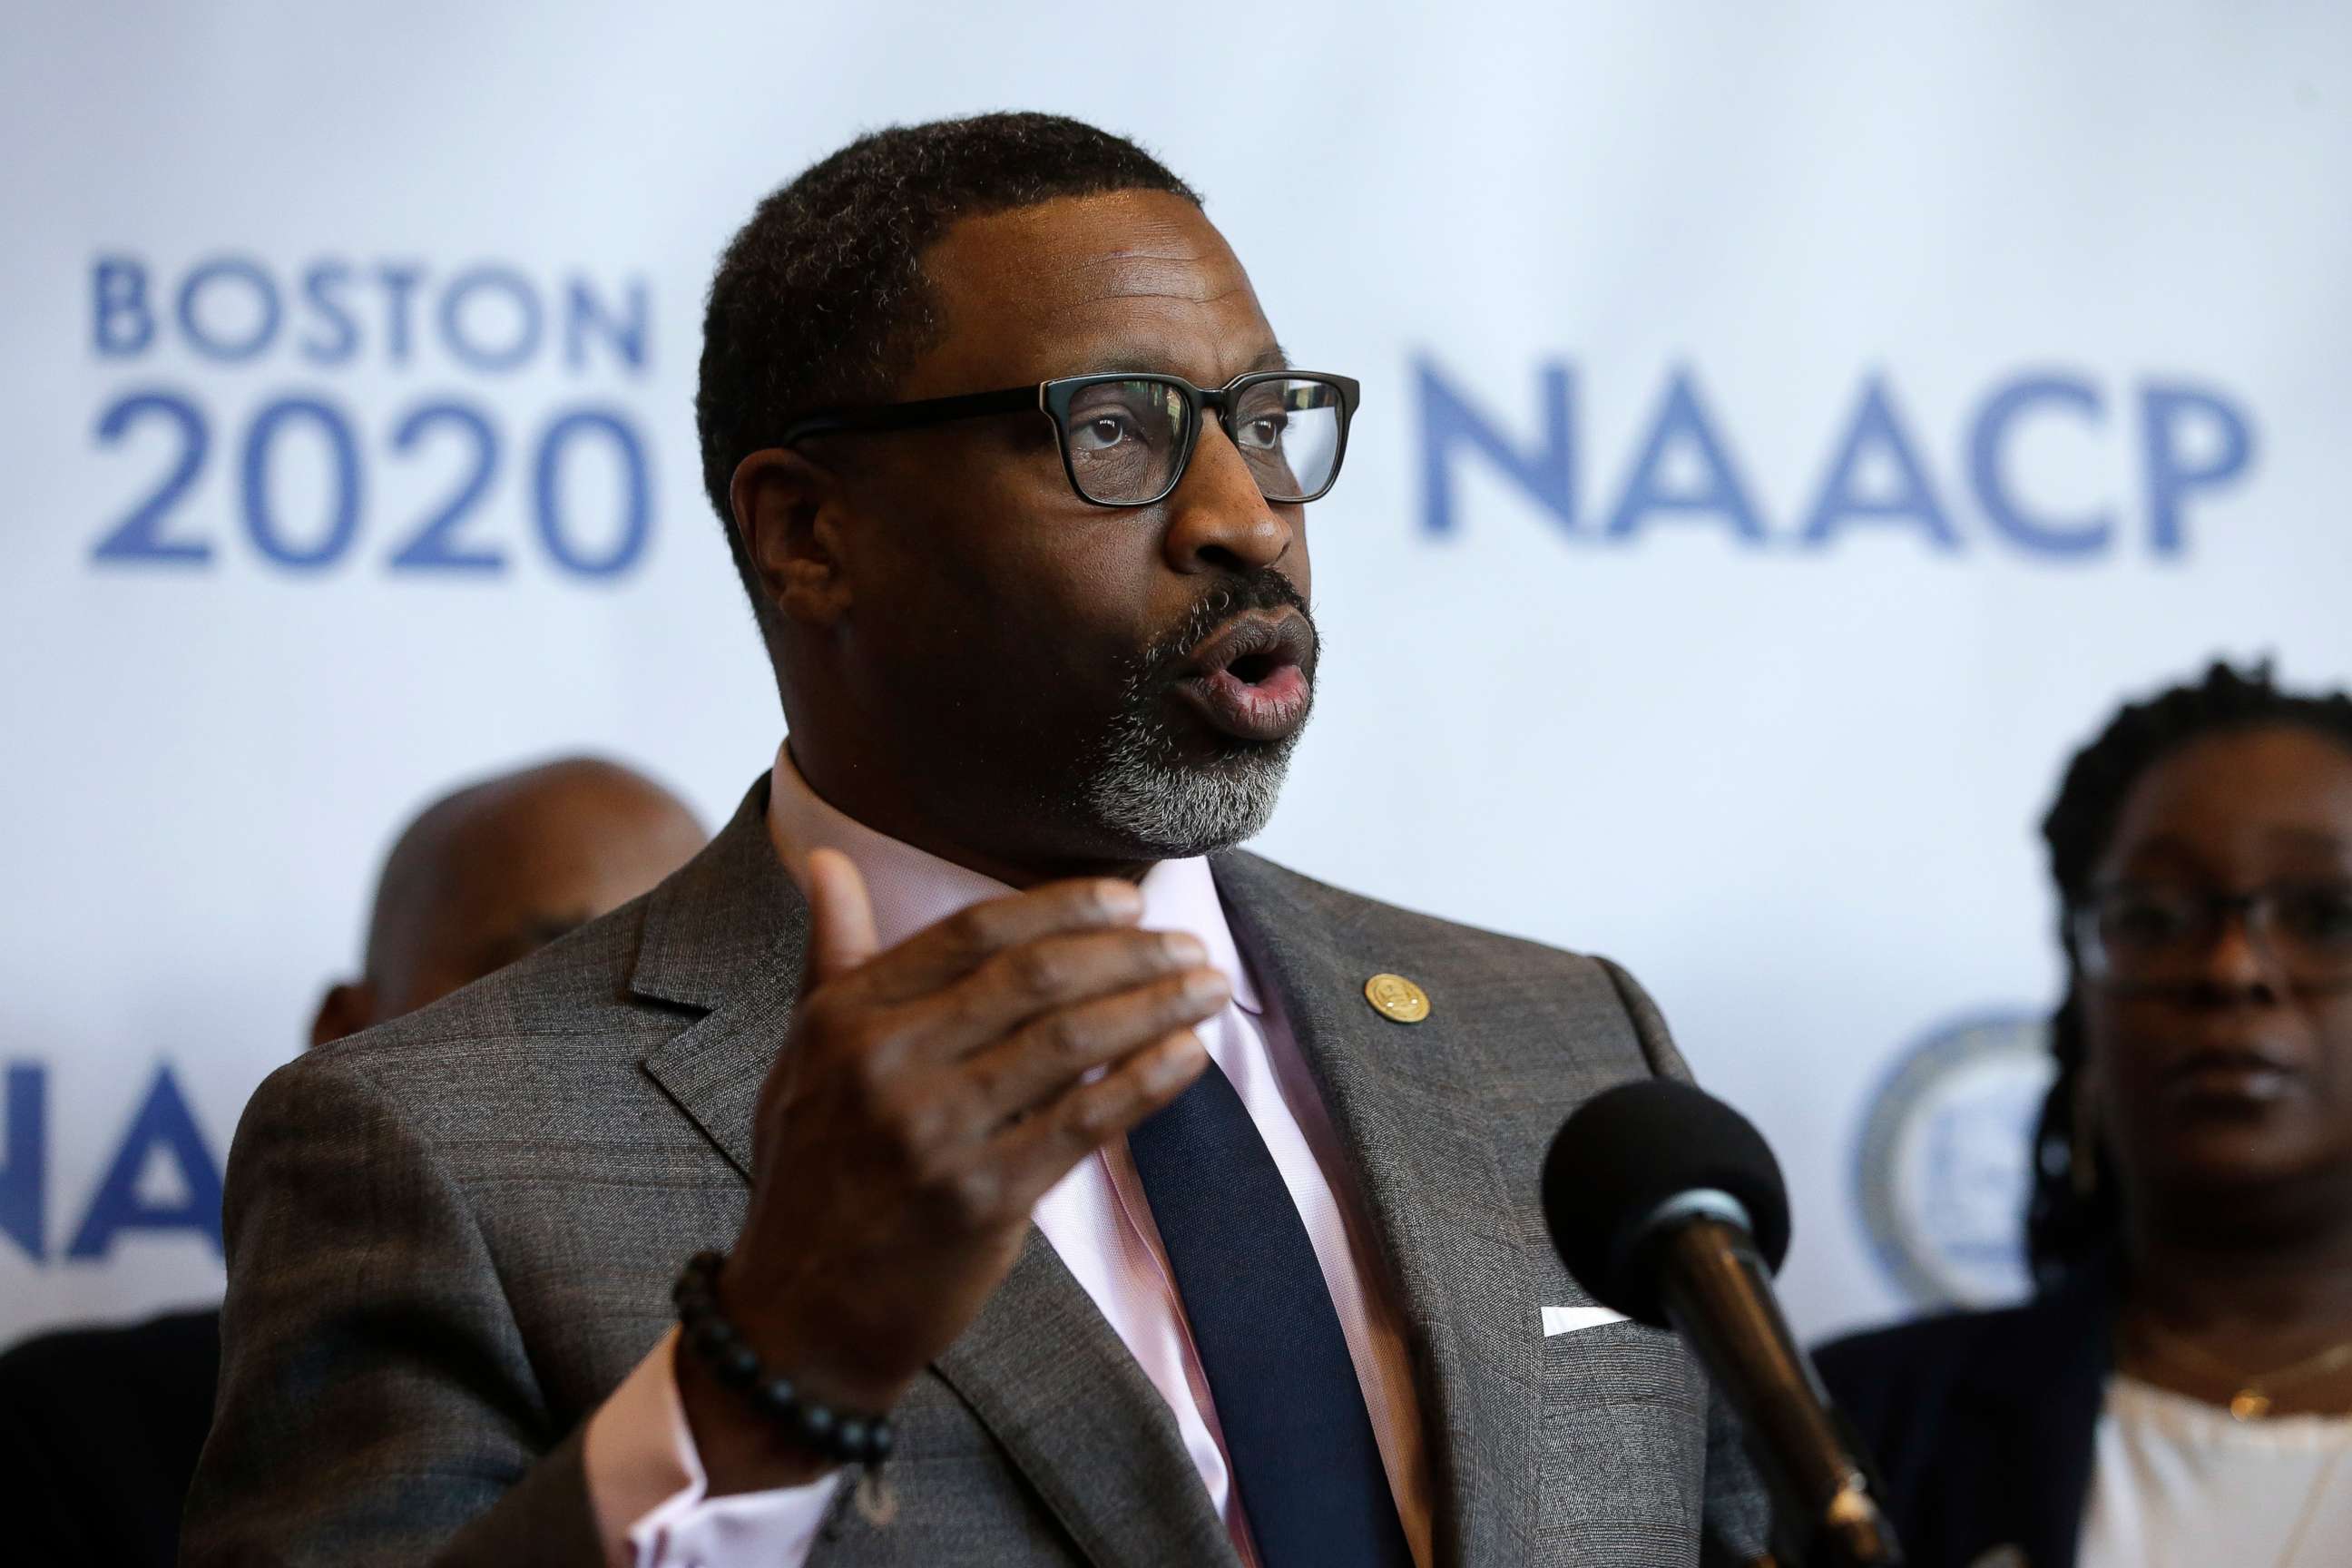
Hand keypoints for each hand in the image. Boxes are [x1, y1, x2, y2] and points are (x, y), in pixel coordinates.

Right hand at [676, 850, 1221, 1490]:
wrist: (799, 1320)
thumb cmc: (813, 1176)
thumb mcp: (802, 1057)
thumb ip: (832, 955)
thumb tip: (826, 858)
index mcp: (845, 1017)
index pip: (974, 932)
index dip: (1064, 906)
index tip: (1129, 898)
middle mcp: (885, 1064)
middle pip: (1035, 977)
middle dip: (1130, 951)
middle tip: (1191, 941)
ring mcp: (935, 1133)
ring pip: (1071, 1041)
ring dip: (1156, 1005)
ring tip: (1208, 987)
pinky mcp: (982, 1199)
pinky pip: (1087, 1121)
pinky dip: (1148, 1080)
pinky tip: (1188, 1055)